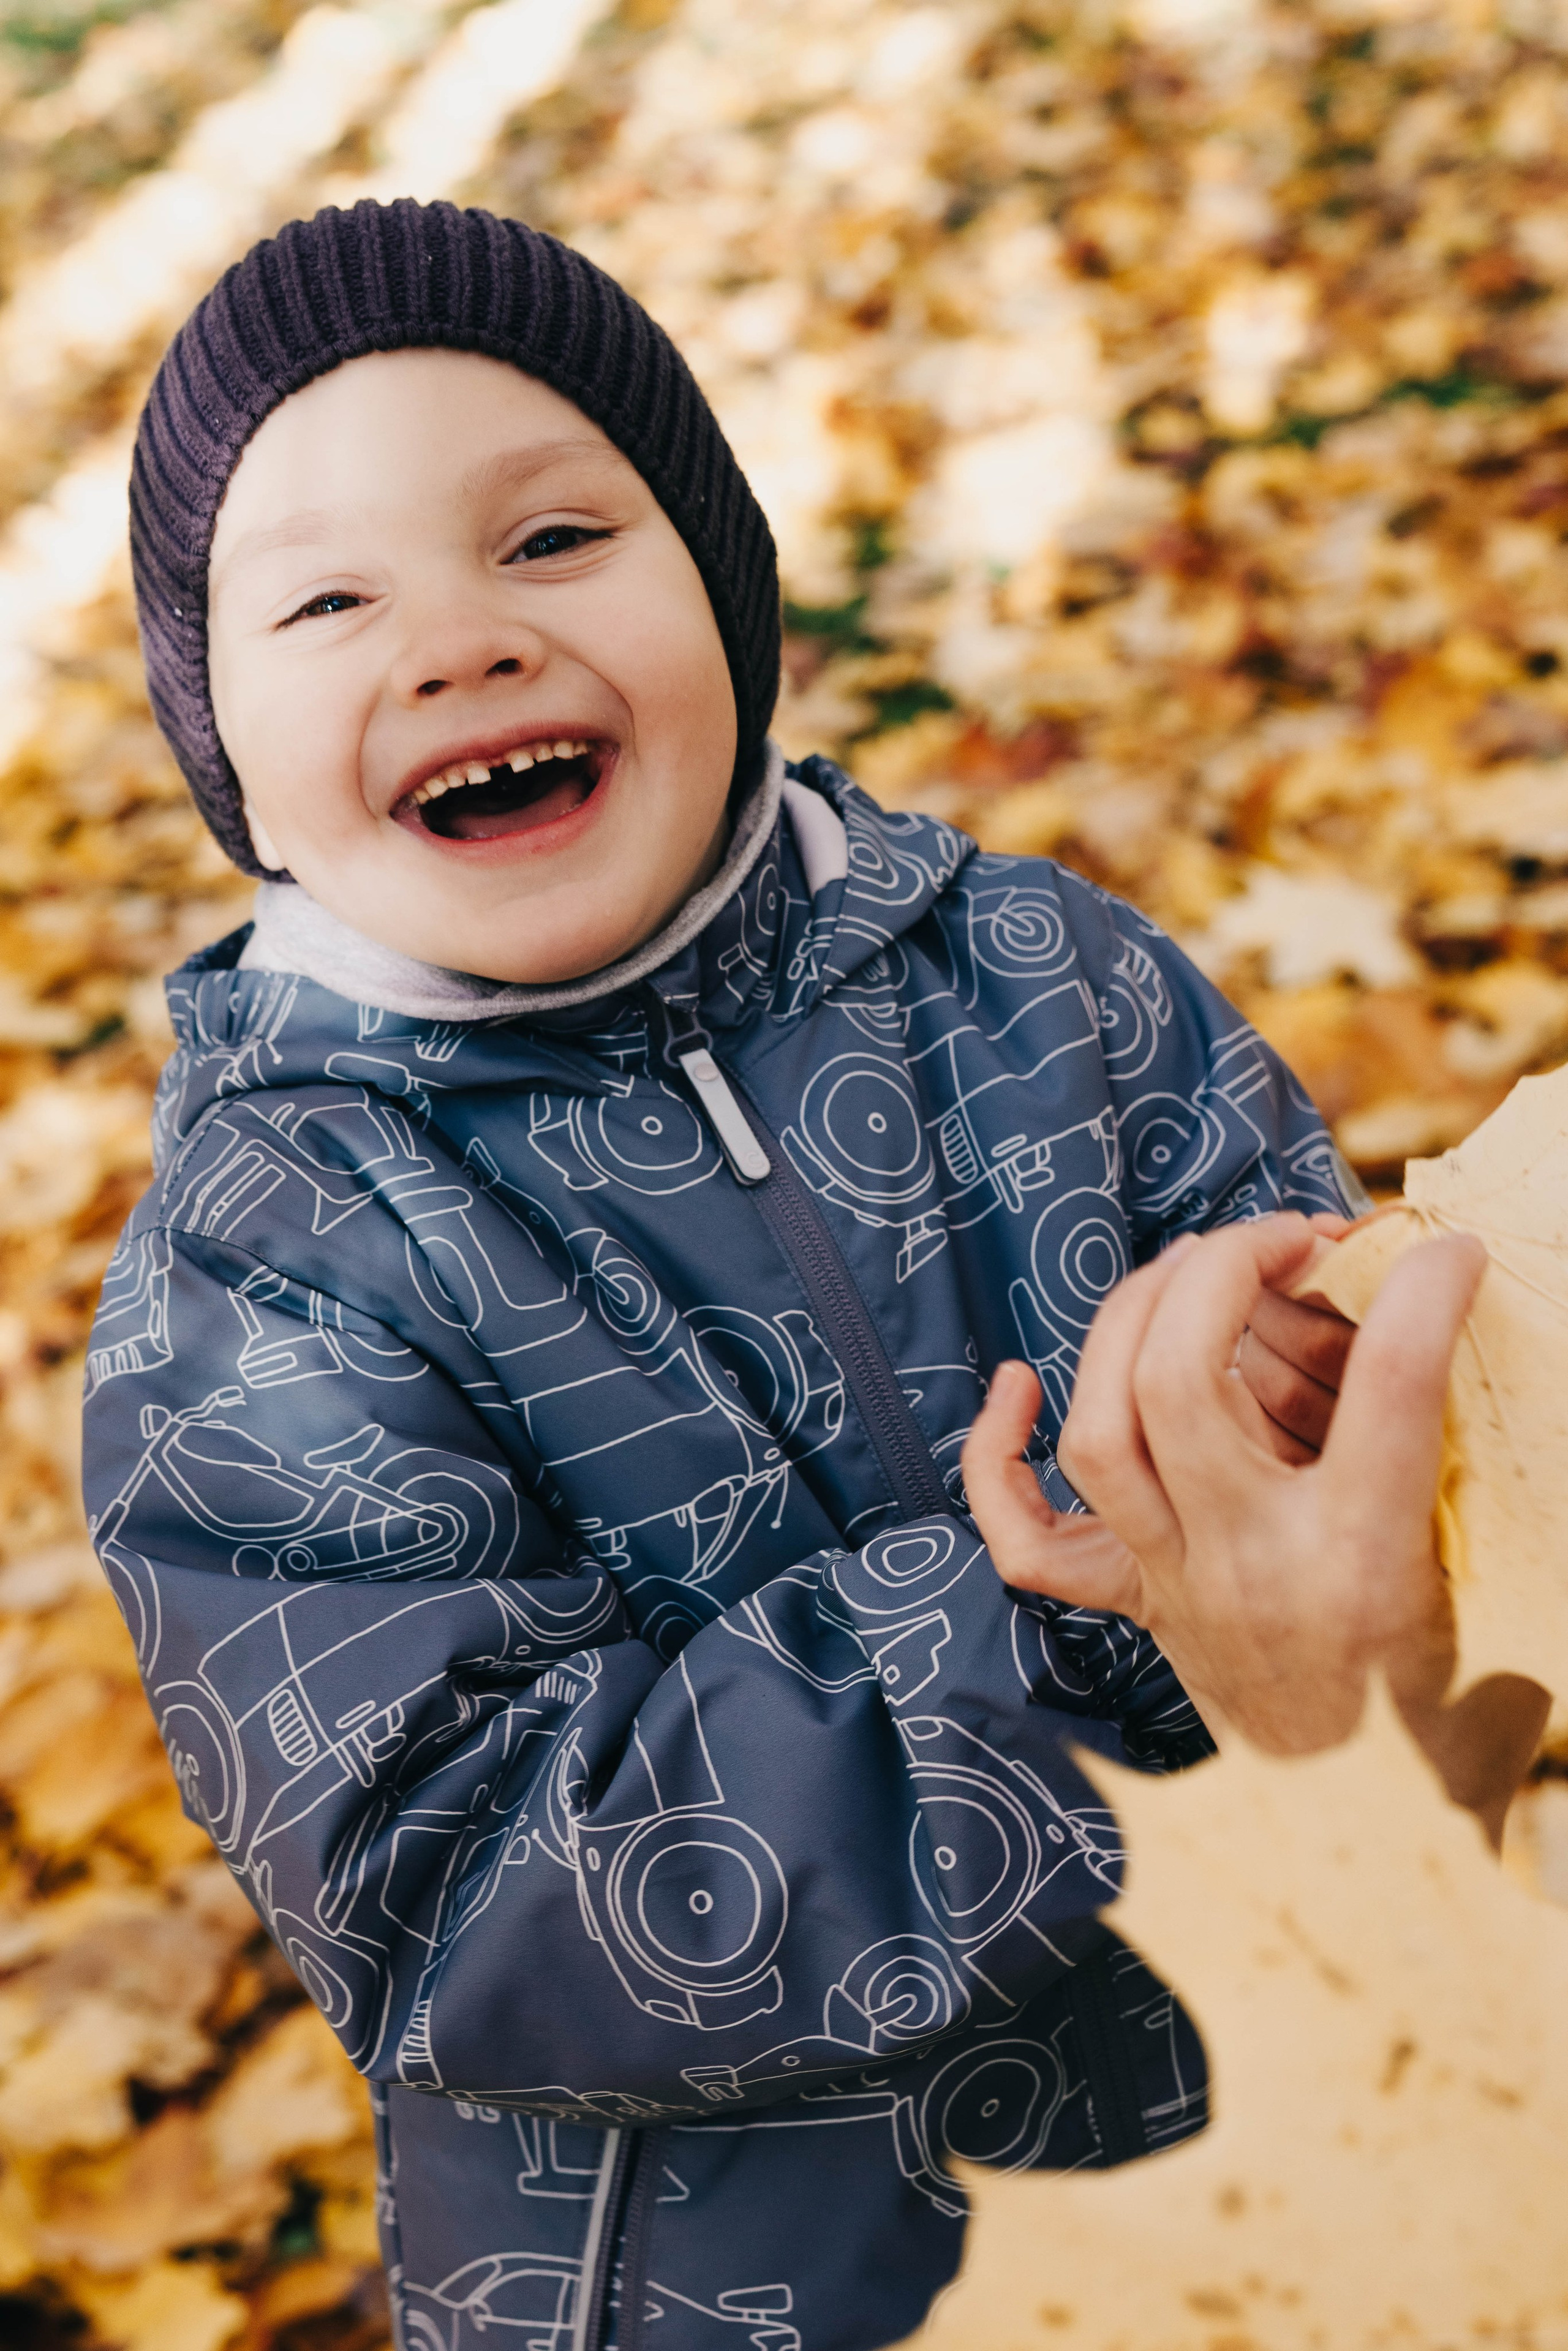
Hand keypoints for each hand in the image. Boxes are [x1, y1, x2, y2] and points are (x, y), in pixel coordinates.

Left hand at [963, 1214, 1536, 1781]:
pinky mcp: (1127, 1601)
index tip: (1445, 1246)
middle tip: (1278, 1241)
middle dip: (1219, 1275)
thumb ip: (1426, 1408)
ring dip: (1129, 1325)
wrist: (1362, 1794)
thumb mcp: (1451, 1531)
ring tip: (1188, 1275)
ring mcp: (1175, 1586)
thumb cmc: (1419, 1647)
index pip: (1388, 1393)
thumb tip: (1429, 1267)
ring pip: (1098, 1436)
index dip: (1420, 1296)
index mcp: (1366, 1555)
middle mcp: (1254, 1568)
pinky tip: (1018, 1382)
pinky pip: (1025, 1544)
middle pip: (1186, 1386)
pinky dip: (996, 1458)